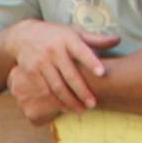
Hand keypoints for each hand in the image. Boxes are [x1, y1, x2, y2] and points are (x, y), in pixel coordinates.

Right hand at [0, 20, 114, 122]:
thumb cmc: (56, 35)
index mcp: (68, 39)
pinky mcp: (32, 72)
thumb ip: (95, 39)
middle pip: (70, 74)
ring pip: (57, 86)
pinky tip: (66, 108)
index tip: (102, 73)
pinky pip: (46, 90)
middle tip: (93, 104)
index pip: (82, 51)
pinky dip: (56, 101)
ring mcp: (41, 62)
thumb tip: (118, 40)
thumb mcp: (74, 32)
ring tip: (81, 110)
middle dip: (82, 91)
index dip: (92, 62)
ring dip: (70, 101)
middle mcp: (54, 50)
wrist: (23, 36)